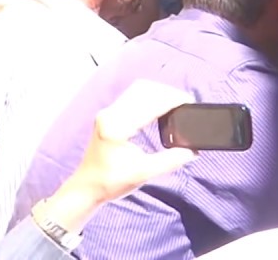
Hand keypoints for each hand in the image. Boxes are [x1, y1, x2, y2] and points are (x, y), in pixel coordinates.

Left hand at [41, 81, 195, 233]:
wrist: (86, 188)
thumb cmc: (110, 182)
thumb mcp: (143, 173)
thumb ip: (170, 161)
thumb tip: (192, 151)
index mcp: (117, 127)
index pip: (149, 103)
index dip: (172, 99)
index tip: (190, 102)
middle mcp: (110, 115)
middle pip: (144, 90)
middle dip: (167, 93)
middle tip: (186, 102)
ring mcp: (108, 113)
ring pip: (138, 90)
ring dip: (159, 92)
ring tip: (176, 102)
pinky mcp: (109, 115)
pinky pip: (132, 96)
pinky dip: (150, 96)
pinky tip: (161, 105)